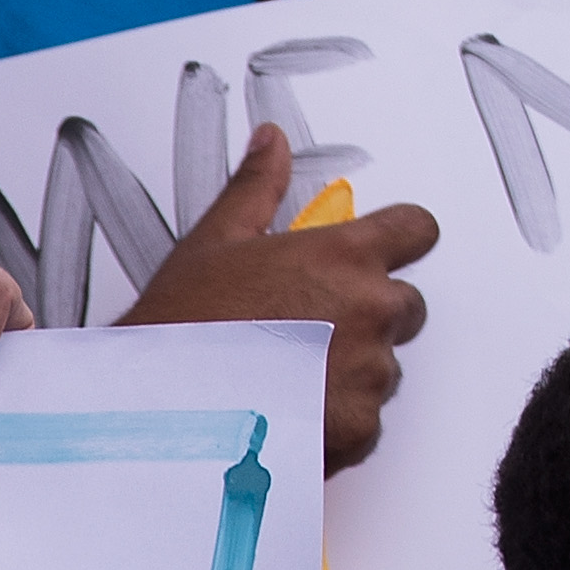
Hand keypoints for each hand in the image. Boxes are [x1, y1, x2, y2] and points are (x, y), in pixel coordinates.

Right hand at [123, 120, 437, 472]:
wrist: (153, 412)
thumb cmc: (180, 329)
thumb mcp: (215, 242)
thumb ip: (257, 187)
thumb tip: (271, 143)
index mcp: (344, 256)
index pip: (417, 230)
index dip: (398, 240)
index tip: (378, 253)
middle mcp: (370, 309)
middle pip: (406, 304)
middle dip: (370, 314)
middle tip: (307, 330)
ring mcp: (370, 370)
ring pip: (384, 367)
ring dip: (351, 371)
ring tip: (284, 378)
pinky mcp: (360, 426)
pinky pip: (368, 420)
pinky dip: (337, 422)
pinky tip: (287, 415)